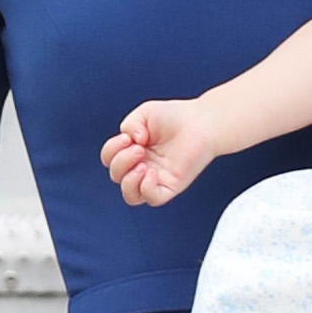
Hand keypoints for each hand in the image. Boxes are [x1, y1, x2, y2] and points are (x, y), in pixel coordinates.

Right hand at [102, 99, 217, 208]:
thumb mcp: (143, 114)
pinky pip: (152, 198)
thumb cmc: (176, 117)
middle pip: (116, 177)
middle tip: (140, 148)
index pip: (110, 159)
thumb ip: (129, 125)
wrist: (202, 121)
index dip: (112, 150)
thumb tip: (131, 142)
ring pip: (130, 195)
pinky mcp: (170, 186)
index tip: (128, 137)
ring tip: (143, 165)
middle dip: (122, 162)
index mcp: (132, 151)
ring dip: (129, 180)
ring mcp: (156, 178)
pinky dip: (146, 188)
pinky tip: (153, 172)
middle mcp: (142, 166)